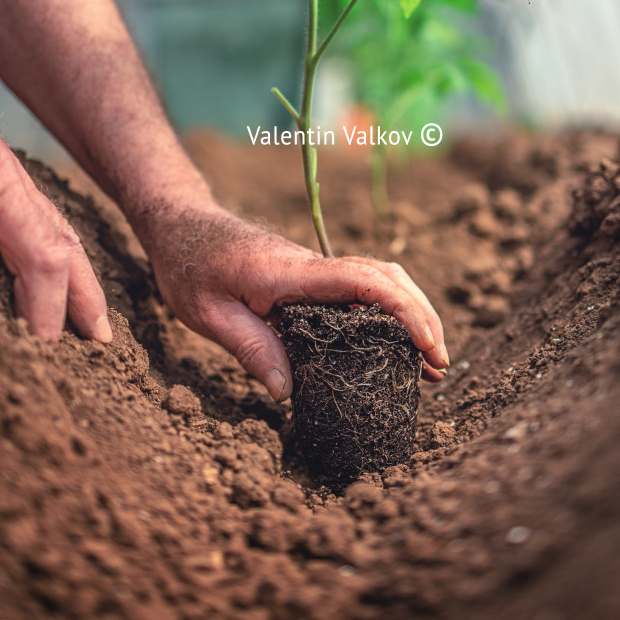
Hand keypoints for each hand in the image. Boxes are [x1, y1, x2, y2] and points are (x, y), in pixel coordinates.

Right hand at [0, 118, 109, 341]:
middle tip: (77, 347)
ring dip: (40, 296)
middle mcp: (5, 181)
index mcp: (10, 190)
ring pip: (33, 241)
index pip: (59, 243)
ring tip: (39, 339)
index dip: (83, 290)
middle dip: (74, 301)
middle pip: (58, 248)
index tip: (99, 333)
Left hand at [142, 203, 448, 401]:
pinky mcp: (310, 277)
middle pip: (386, 278)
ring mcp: (314, 269)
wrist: (180, 224)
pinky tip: (392, 343)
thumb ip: (251, 349)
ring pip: (380, 279)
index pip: (362, 281)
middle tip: (439, 365)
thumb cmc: (188, 266)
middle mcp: (311, 265)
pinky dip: (388, 311)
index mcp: (291, 271)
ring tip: (428, 361)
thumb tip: (290, 395)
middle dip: (421, 317)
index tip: (427, 344)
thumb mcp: (208, 315)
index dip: (403, 310)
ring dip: (411, 313)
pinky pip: (360, 288)